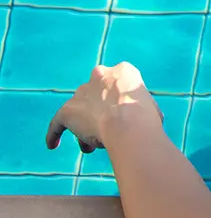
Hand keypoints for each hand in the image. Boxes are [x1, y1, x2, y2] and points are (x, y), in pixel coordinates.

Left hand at [46, 62, 161, 155]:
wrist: (128, 123)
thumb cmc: (146, 119)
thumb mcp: (151, 107)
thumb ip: (141, 108)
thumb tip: (145, 120)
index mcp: (124, 71)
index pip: (117, 85)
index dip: (118, 103)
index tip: (121, 117)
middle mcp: (101, 75)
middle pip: (95, 95)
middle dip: (99, 112)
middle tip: (106, 130)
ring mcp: (83, 91)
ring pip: (80, 110)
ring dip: (83, 126)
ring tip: (90, 145)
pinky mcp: (68, 109)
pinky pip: (58, 122)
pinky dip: (54, 133)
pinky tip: (52, 145)